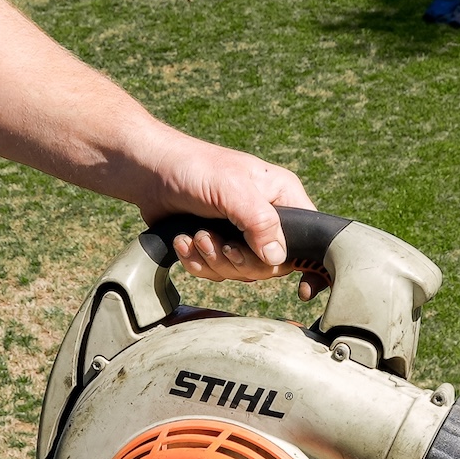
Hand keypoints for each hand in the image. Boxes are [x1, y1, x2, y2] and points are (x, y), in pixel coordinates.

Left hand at [127, 132, 315, 282]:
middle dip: (238, 260)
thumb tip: (277, 259)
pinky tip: (182, 241)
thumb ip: (259, 221)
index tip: (303, 290)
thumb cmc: (193, 168)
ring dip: (212, 259)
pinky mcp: (216, 245)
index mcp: (282, 197)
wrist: (149, 172)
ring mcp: (240, 234)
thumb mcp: (231, 188)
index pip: (309, 237)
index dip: (309, 265)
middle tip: (216, 241)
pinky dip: (196, 262)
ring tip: (195, 235)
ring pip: (241, 272)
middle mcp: (266, 217)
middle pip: (270, 265)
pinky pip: (216, 272)